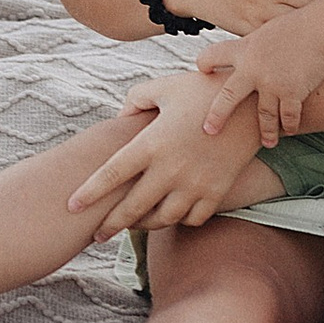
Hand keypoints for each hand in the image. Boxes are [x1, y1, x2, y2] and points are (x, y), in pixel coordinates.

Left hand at [67, 78, 265, 233]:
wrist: (252, 105)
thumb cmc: (204, 91)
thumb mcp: (165, 87)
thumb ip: (135, 99)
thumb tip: (119, 119)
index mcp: (152, 143)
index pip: (112, 174)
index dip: (89, 192)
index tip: (71, 206)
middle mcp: (171, 169)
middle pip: (132, 207)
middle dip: (110, 225)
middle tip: (96, 236)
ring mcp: (195, 184)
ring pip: (162, 218)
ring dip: (144, 225)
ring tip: (133, 225)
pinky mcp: (216, 192)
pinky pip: (191, 219)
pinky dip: (178, 220)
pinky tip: (169, 215)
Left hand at [194, 11, 323, 145]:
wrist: (320, 31)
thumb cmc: (298, 27)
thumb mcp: (267, 32)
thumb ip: (256, 46)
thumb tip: (252, 51)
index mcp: (244, 49)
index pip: (214, 55)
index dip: (206, 62)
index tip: (201, 70)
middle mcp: (252, 69)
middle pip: (228, 97)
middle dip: (217, 115)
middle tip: (209, 130)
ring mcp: (271, 84)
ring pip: (264, 116)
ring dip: (267, 132)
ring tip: (268, 142)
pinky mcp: (291, 94)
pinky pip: (288, 117)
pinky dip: (290, 125)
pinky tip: (290, 130)